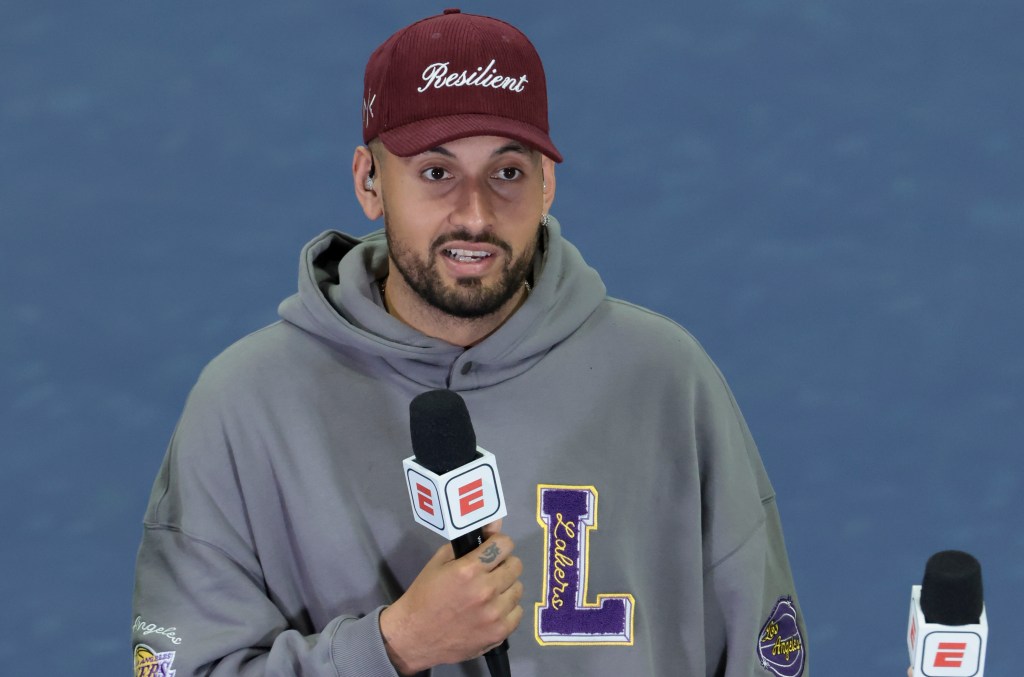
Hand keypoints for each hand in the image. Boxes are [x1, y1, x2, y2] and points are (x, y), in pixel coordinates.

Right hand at [380, 525, 523, 674]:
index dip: (498, 543)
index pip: (504, 544)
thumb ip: (469, 542)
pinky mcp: (499, 633)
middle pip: (515, 565)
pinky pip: (518, 612)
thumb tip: (494, 524)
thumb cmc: (425, 595)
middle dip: (504, 563)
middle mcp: (486, 590)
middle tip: (490, 571)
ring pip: (518, 588)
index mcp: (469, 570)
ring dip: (506, 587)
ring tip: (490, 592)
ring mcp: (494, 614)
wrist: (415, 636)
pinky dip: (508, 609)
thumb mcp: (439, 562)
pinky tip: (492, 610)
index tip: (492, 549)